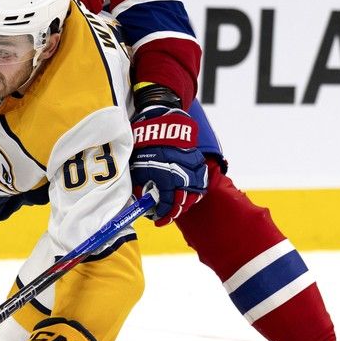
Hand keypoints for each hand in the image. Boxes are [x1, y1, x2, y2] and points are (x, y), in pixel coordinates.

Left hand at [130, 84, 207, 225]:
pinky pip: (201, 180)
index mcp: (165, 178)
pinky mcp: (197, 160)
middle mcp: (181, 175)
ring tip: (178, 205)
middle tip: (166, 215)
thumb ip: (141, 186)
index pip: (166, 205)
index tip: (157, 219)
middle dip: (174, 211)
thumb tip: (142, 201)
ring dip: (186, 201)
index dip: (161, 215)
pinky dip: (196, 189)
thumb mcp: (138, 166)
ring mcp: (192, 168)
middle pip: (182, 202)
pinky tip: (189, 192)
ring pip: (195, 193)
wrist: (160, 120)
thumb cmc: (145, 143)